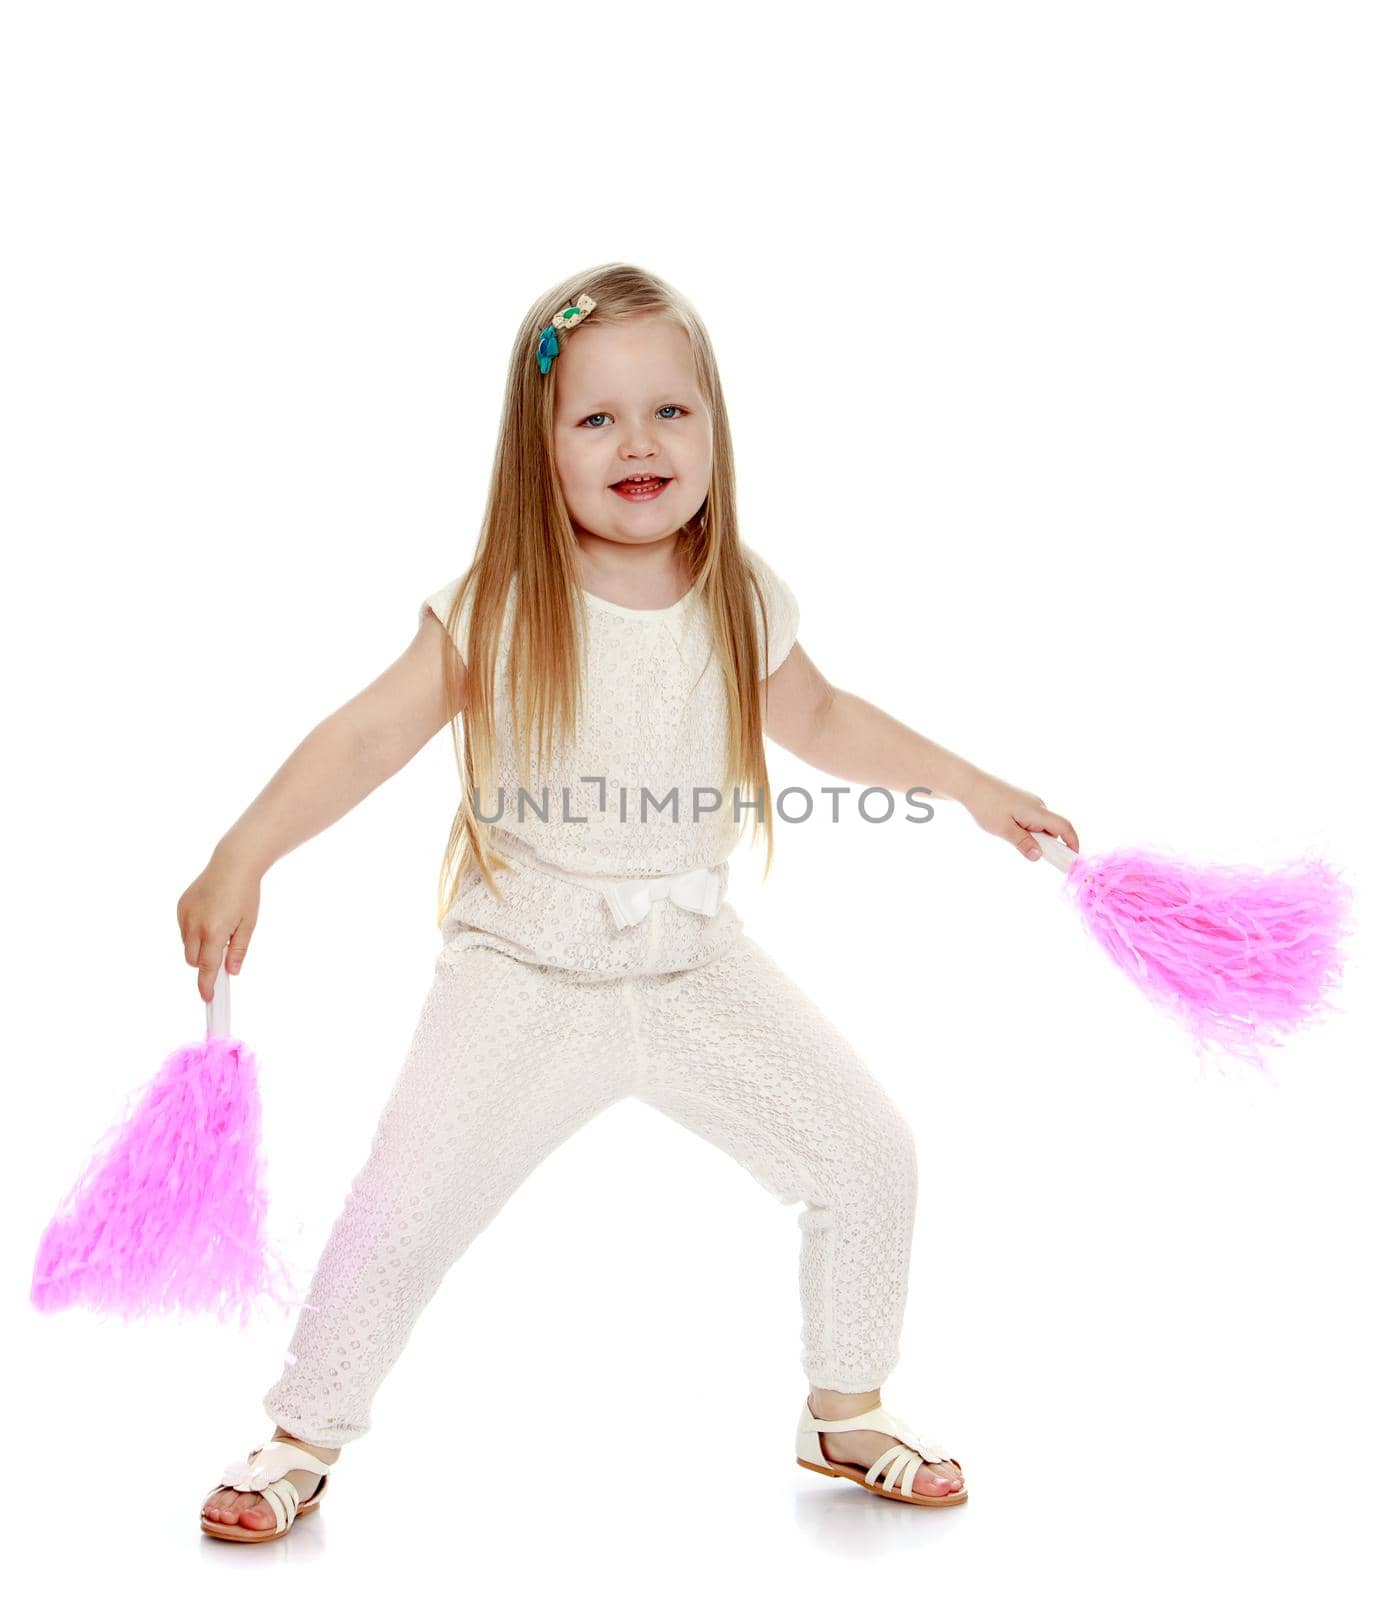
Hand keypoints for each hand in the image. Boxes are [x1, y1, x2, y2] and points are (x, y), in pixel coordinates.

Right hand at [176, 845, 262, 1002]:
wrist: (232, 864)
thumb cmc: (245, 894)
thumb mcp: (248, 925)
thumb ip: (238, 950)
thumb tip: (231, 972)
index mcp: (214, 931)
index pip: (206, 967)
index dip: (206, 985)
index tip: (207, 998)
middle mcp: (195, 925)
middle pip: (193, 960)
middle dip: (204, 964)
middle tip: (221, 954)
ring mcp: (184, 915)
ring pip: (187, 945)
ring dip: (198, 947)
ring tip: (218, 928)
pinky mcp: (180, 906)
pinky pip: (183, 929)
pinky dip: (193, 931)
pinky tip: (209, 916)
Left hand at [960, 770, 1079, 863]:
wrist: (970, 784)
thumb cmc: (986, 805)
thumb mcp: (1003, 829)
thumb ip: (1023, 843)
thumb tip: (1039, 857)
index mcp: (1037, 811)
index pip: (1065, 827)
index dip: (1073, 843)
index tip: (1072, 859)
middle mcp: (1038, 805)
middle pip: (1053, 829)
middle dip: (1047, 844)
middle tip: (1028, 852)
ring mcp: (1030, 802)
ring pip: (1040, 825)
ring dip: (1033, 836)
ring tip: (1008, 835)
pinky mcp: (1022, 802)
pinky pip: (1032, 819)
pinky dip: (1026, 829)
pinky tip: (1008, 828)